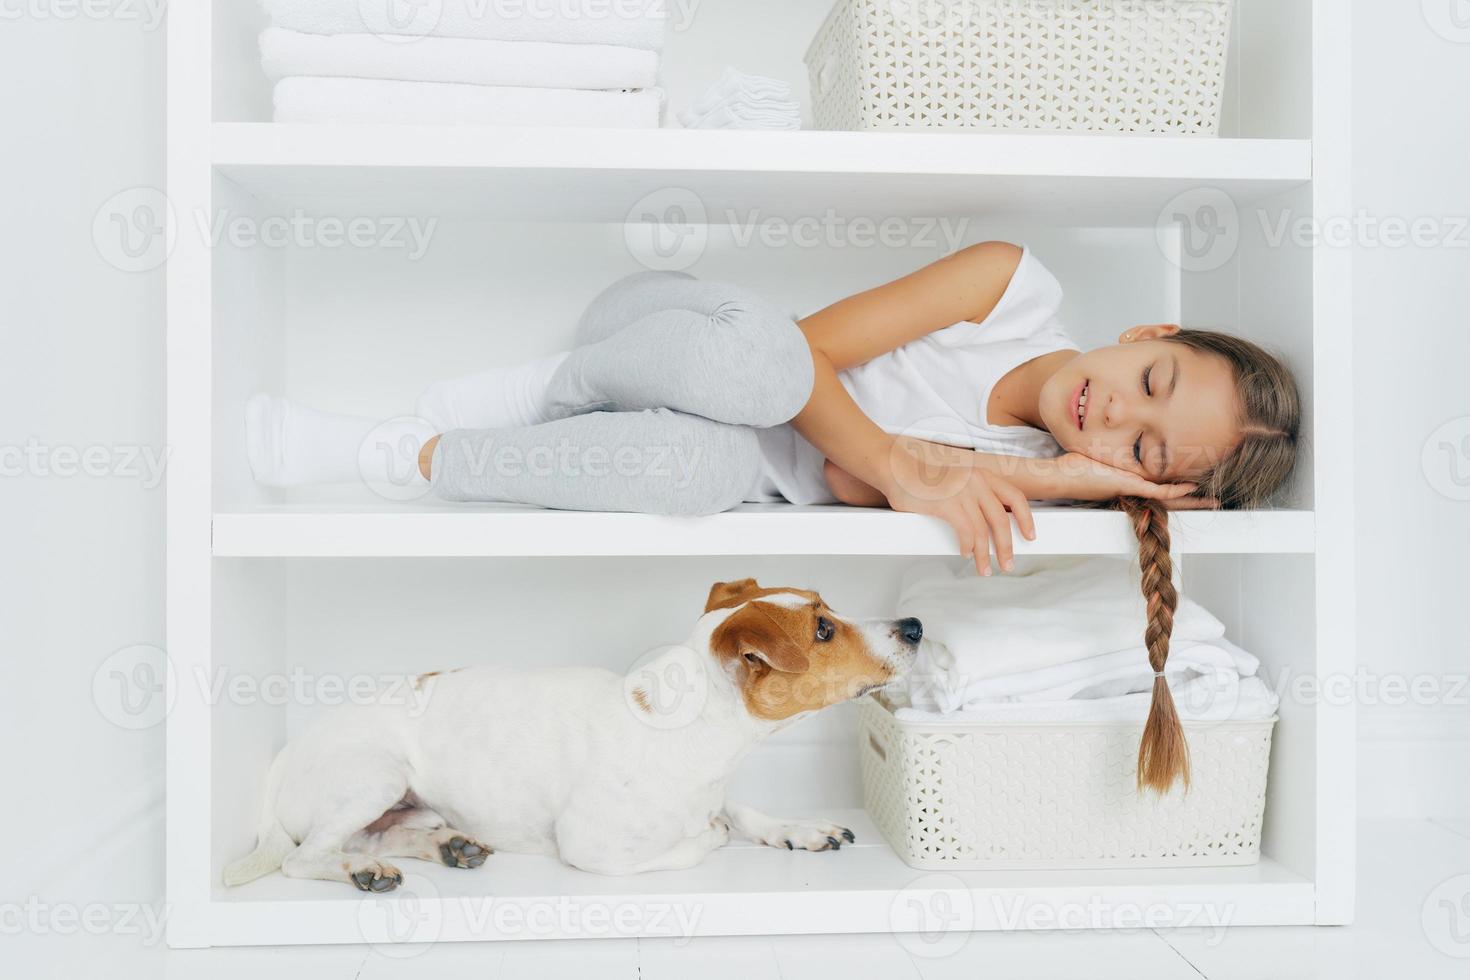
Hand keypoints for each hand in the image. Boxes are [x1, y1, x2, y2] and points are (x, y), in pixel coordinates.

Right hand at [881, 438, 1034, 575]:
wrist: (896, 467)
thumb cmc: (922, 477)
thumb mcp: (957, 479)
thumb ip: (973, 494)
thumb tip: (985, 520)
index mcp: (982, 475)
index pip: (1015, 497)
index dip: (1026, 519)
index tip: (1030, 536)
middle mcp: (976, 482)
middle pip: (1001, 519)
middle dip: (1007, 546)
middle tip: (1008, 564)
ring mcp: (962, 493)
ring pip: (983, 531)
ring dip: (986, 555)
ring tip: (985, 570)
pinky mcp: (946, 505)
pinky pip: (965, 532)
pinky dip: (968, 547)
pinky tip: (965, 554)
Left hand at [1040, 452, 1218, 508]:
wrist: (1059, 476)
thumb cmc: (1072, 466)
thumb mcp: (1098, 451)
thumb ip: (1111, 443)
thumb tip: (1112, 424)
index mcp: (1129, 484)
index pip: (1160, 489)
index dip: (1180, 488)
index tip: (1196, 483)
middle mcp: (1134, 491)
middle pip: (1170, 499)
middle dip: (1194, 501)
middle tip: (1215, 502)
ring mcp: (1132, 490)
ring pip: (1169, 497)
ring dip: (1191, 498)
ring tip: (1212, 500)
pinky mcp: (1128, 486)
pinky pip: (1157, 491)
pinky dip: (1175, 489)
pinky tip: (1190, 487)